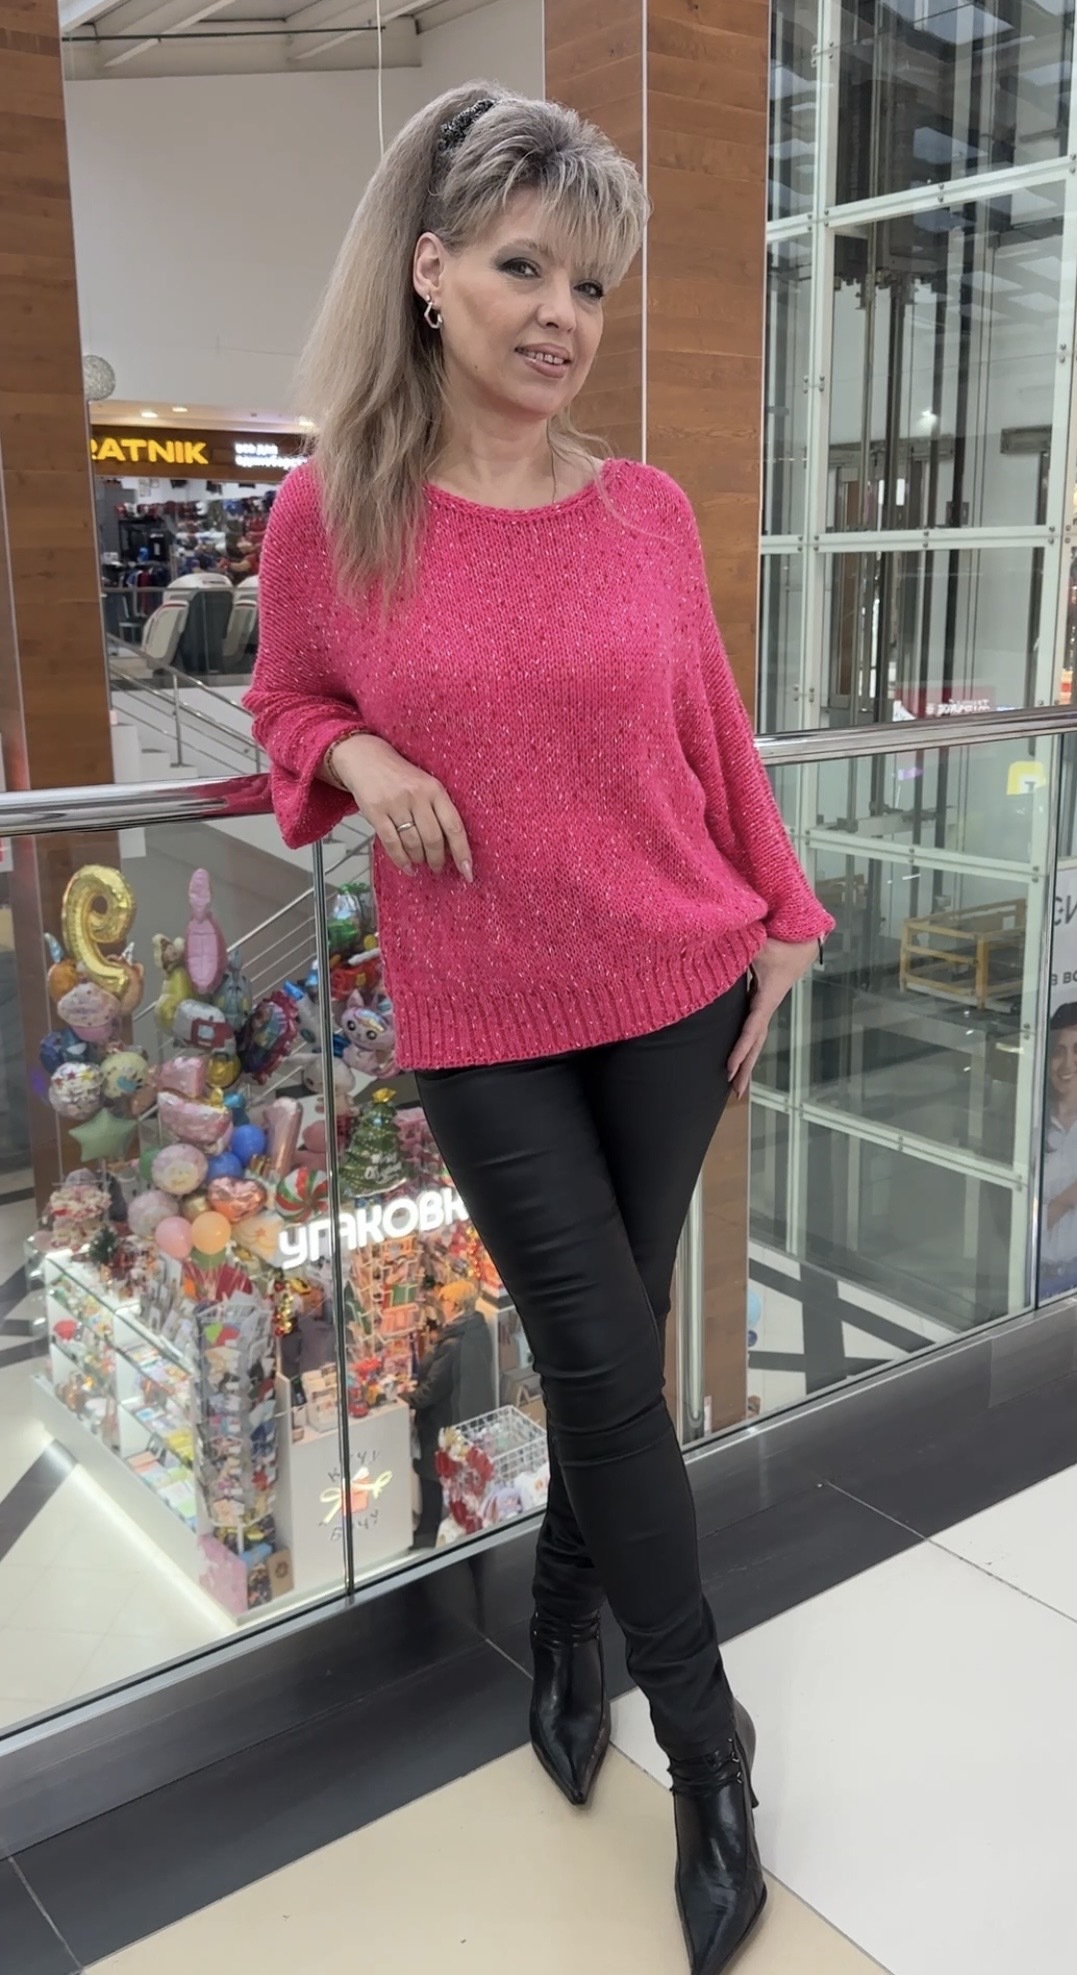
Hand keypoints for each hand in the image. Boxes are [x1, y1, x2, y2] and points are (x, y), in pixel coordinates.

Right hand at [327, 734, 473, 881]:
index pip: (454, 826)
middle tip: (438, 868)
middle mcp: (417, 796)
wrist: (366, 758)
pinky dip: (401, 860)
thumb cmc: (401, 776)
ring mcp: (395, 804)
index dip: (462, 852)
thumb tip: (450, 848)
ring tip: (421, 863)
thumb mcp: (426, 785)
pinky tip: (407, 867)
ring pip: (413, 843)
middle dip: (437, 859)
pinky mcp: (376, 812)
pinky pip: (392, 843)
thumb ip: (438, 810)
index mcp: (435, 789)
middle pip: (433, 839)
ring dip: (419, 859)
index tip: (468, 872)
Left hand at [726, 938, 818, 1099]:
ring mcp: (764, 1007)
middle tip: (736, 1092)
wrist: (802, 940)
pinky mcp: (761, 1003)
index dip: (740, 1049)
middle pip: (755, 1044)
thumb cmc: (781, 943)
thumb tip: (723, 955)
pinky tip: (739, 1059)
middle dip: (746, 1069)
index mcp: (765, 999)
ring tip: (737, 1087)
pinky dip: (746, 1047)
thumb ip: (741, 951)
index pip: (751, 1029)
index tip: (730, 1067)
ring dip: (747, 1063)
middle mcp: (766, 1007)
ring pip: (755, 1040)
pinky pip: (753, 1030)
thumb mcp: (760, 947)